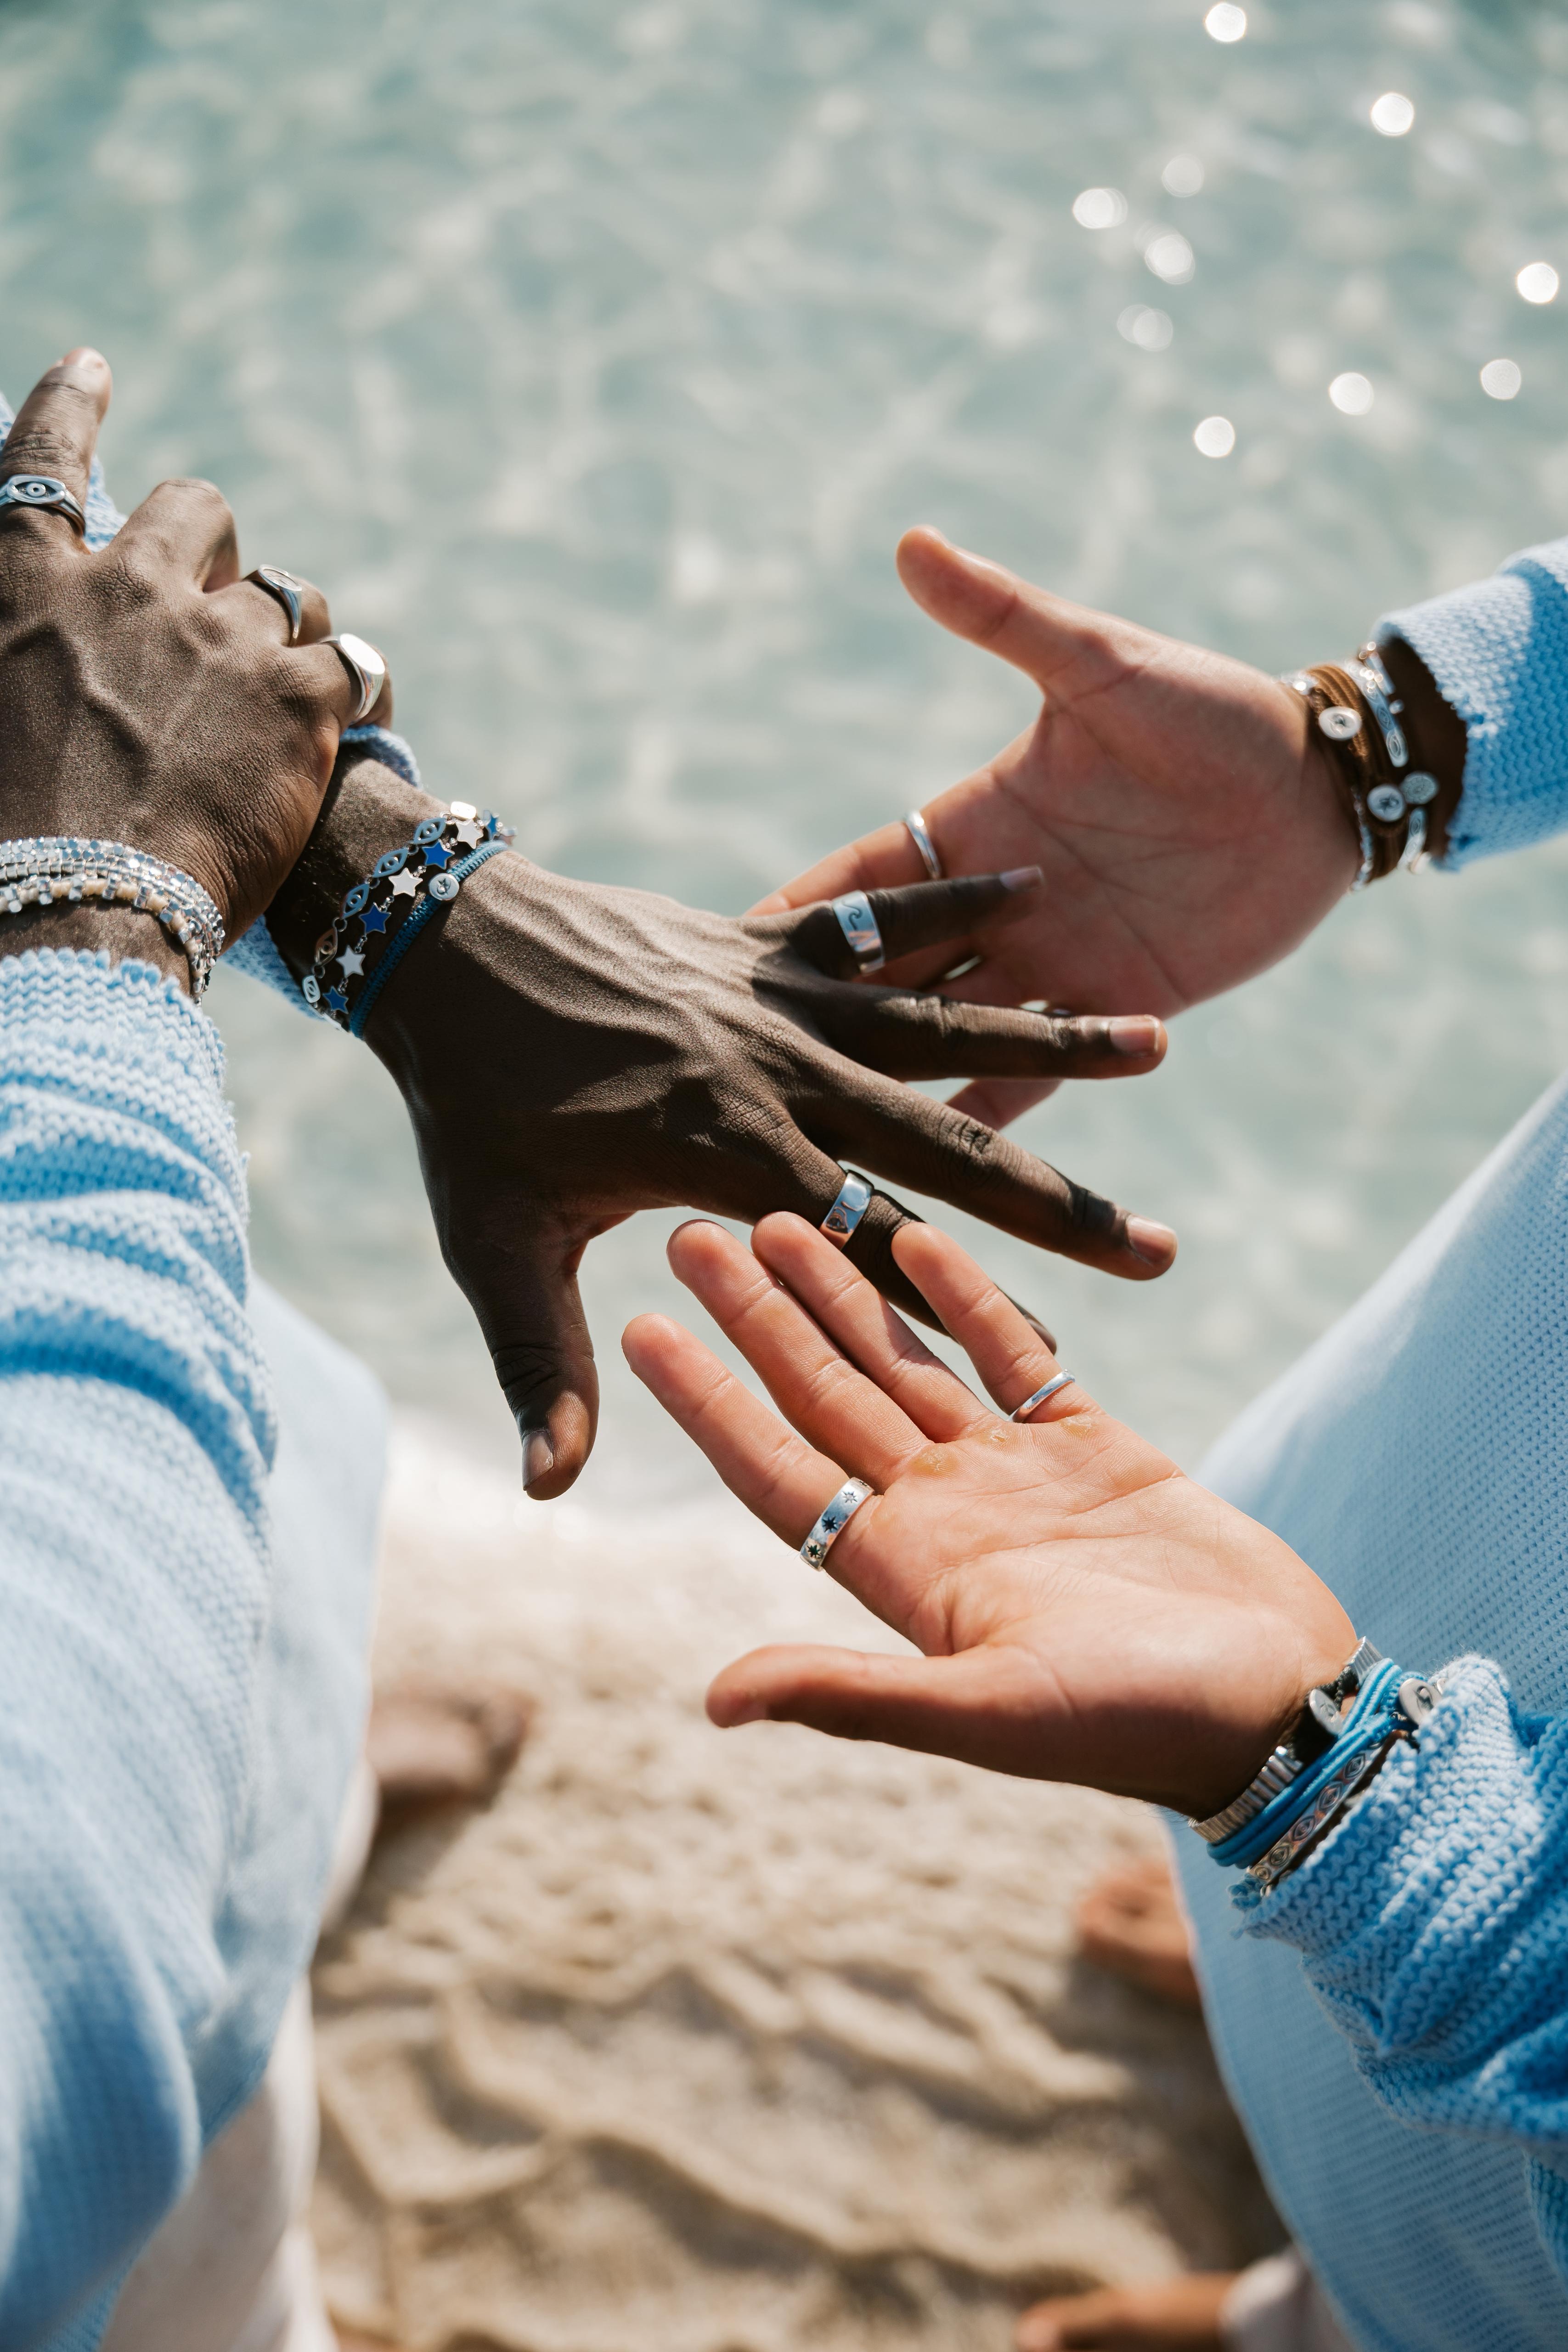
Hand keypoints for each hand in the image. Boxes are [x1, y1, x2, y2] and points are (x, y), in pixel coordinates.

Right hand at [0, 348, 368, 980]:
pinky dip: (353, 691)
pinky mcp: (297, 699)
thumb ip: (32, 656)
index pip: (42, 464)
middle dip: (211, 547)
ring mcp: (220, 638)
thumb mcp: (0, 712)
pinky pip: (353, 664)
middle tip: (212, 616)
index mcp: (30, 588)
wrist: (79, 908)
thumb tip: (55, 662)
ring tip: (275, 706)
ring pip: (283, 595)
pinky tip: (352, 726)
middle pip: (195, 509)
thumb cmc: (6, 835)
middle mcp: (130, 588)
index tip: (91, 365)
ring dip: (281, 637)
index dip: (69, 404)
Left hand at [266, 754, 1174, 1496]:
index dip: (959, 1317)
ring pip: (944, 1025)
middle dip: (1059, 1206)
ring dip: (1054, 1035)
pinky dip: (955, 905)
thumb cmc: (465, 1112)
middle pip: (946, 1149)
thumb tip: (544, 1494)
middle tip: (1158, 1248)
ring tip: (1161, 1038)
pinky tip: (1039, 888)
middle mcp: (779, 1079)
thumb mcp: (491, 1246)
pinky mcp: (771, 942)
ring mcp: (782, 1002)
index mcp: (727, 1161)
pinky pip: (880, 922)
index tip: (1056, 1365)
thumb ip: (538, 1367)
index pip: (865, 1257)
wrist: (439, 947)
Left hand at [622, 1213, 1353, 1818]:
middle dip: (758, 1316)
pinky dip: (968, 1294)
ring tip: (778, 1215)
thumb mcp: (986, 1718)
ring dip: (842, 1292)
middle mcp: (944, 1513)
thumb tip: (716, 1699)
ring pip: (907, 1359)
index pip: (779, 1467)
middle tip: (687, 1230)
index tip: (647, 1329)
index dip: (710, 1401)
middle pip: (826, 1394)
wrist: (1282, 1710)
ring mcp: (1014, 1474)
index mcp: (904, 1571)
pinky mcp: (1093, 1444)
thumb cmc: (1138, 1729)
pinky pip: (1013, 1351)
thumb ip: (854, 1695)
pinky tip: (918, 1236)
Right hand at [756, 529, 1458, 1127]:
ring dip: (883, 1089)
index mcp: (967, 827)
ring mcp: (1043, 968)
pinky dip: (986, 1126)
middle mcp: (991, 910)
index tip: (700, 963)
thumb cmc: (1209, 708)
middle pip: (877, 981)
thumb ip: (1006, 619)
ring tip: (803, 1145)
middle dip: (806, 1029)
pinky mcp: (1104, 1011)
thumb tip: (913, 543)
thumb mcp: (1099, 664)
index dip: (783, 922)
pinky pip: (1033, 1080)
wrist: (1319, 784)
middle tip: (719, 1082)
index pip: (851, 887)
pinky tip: (925, 1182)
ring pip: (942, 1043)